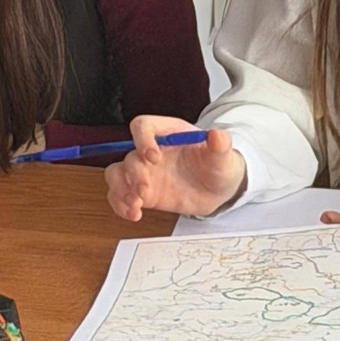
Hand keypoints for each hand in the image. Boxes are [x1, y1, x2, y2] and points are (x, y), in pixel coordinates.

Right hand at [105, 115, 245, 222]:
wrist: (218, 188)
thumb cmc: (217, 164)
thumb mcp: (223, 154)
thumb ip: (220, 144)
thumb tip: (217, 135)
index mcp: (167, 133)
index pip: (143, 126)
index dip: (142, 139)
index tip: (153, 157)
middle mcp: (150, 151)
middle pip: (129, 155)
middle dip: (134, 174)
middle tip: (145, 191)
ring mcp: (144, 173)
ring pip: (116, 174)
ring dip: (120, 189)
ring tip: (135, 205)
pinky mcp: (143, 193)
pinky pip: (120, 196)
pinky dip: (121, 205)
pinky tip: (134, 214)